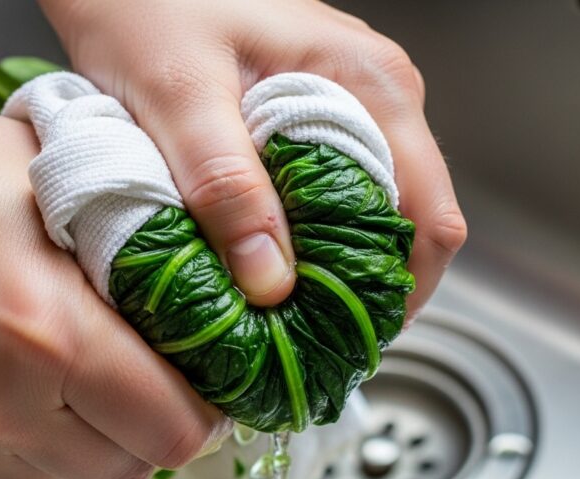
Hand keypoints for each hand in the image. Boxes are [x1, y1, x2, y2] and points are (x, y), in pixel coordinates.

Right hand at [0, 92, 230, 478]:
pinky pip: (7, 476)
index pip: (173, 430)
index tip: (206, 385)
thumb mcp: (71, 187)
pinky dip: (33, 445)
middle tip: (149, 381)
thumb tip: (210, 306)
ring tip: (79, 378)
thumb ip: (146, 256)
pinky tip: (21, 385)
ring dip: (92, 442)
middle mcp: (0, 403)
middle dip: (153, 431)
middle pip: (127, 471)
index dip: (205, 413)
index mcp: (52, 332)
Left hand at [41, 0, 465, 313]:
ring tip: (275, 312)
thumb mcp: (180, 97)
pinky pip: (330, 193)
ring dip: (329, 267)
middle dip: (359, 290)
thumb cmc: (148, 3)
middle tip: (299, 339)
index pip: (431, 219)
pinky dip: (303, 236)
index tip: (342, 342)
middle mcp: (377, 97)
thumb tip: (274, 282)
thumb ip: (227, 184)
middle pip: (404, 224)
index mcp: (374, 87)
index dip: (397, 294)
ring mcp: (348, 105)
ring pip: (366, 213)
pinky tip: (259, 259)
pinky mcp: (311, 115)